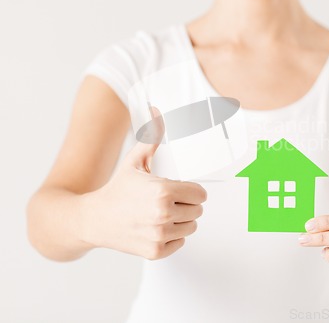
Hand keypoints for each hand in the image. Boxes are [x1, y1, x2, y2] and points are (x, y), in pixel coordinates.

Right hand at [81, 106, 206, 259]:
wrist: (93, 219)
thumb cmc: (117, 189)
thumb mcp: (135, 161)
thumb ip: (151, 137)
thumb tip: (157, 111)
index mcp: (163, 191)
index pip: (201, 194)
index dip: (192, 190)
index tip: (181, 189)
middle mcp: (163, 215)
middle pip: (198, 210)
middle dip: (187, 204)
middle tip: (169, 201)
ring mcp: (159, 235)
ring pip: (191, 227)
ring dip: (181, 220)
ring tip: (163, 213)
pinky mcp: (155, 252)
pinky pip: (180, 243)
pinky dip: (172, 237)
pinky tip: (157, 227)